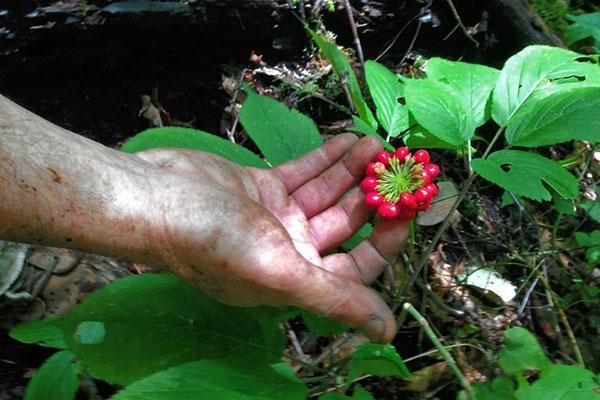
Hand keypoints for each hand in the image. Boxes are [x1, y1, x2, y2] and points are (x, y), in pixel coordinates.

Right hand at [137, 134, 408, 341]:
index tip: (408, 206)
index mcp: (299, 278)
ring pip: (327, 194)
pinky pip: (302, 173)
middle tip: (397, 166)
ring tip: (376, 145)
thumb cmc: (212, 242)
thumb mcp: (279, 273)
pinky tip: (347, 141)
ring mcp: (276, 218)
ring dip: (352, 171)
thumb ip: (335, 298)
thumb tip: (386, 331)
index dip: (386, 238)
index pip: (358, 264)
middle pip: (346, 223)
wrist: (156, 200)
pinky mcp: (261, 187)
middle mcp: (291, 250)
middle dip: (371, 195)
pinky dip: (324, 159)